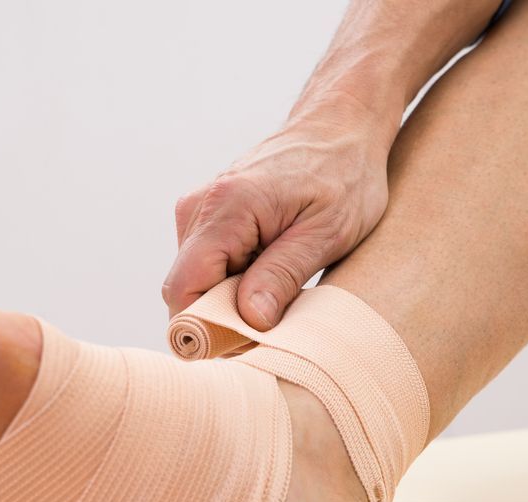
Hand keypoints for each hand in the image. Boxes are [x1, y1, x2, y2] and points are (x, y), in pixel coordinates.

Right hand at [163, 99, 396, 329]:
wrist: (340, 126)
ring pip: (195, 282)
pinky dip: (232, 283)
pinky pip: (206, 267)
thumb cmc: (343, 174)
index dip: (203, 328)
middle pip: (185, 290)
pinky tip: (270, 275)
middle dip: (220, 319)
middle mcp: (200, 207)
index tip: (241, 348)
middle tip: (272, 328)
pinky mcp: (208, 218)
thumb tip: (249, 320)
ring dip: (229, 301)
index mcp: (227, 207)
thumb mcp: (327, 232)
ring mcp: (199, 211)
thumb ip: (282, 275)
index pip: (184, 288)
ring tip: (279, 292)